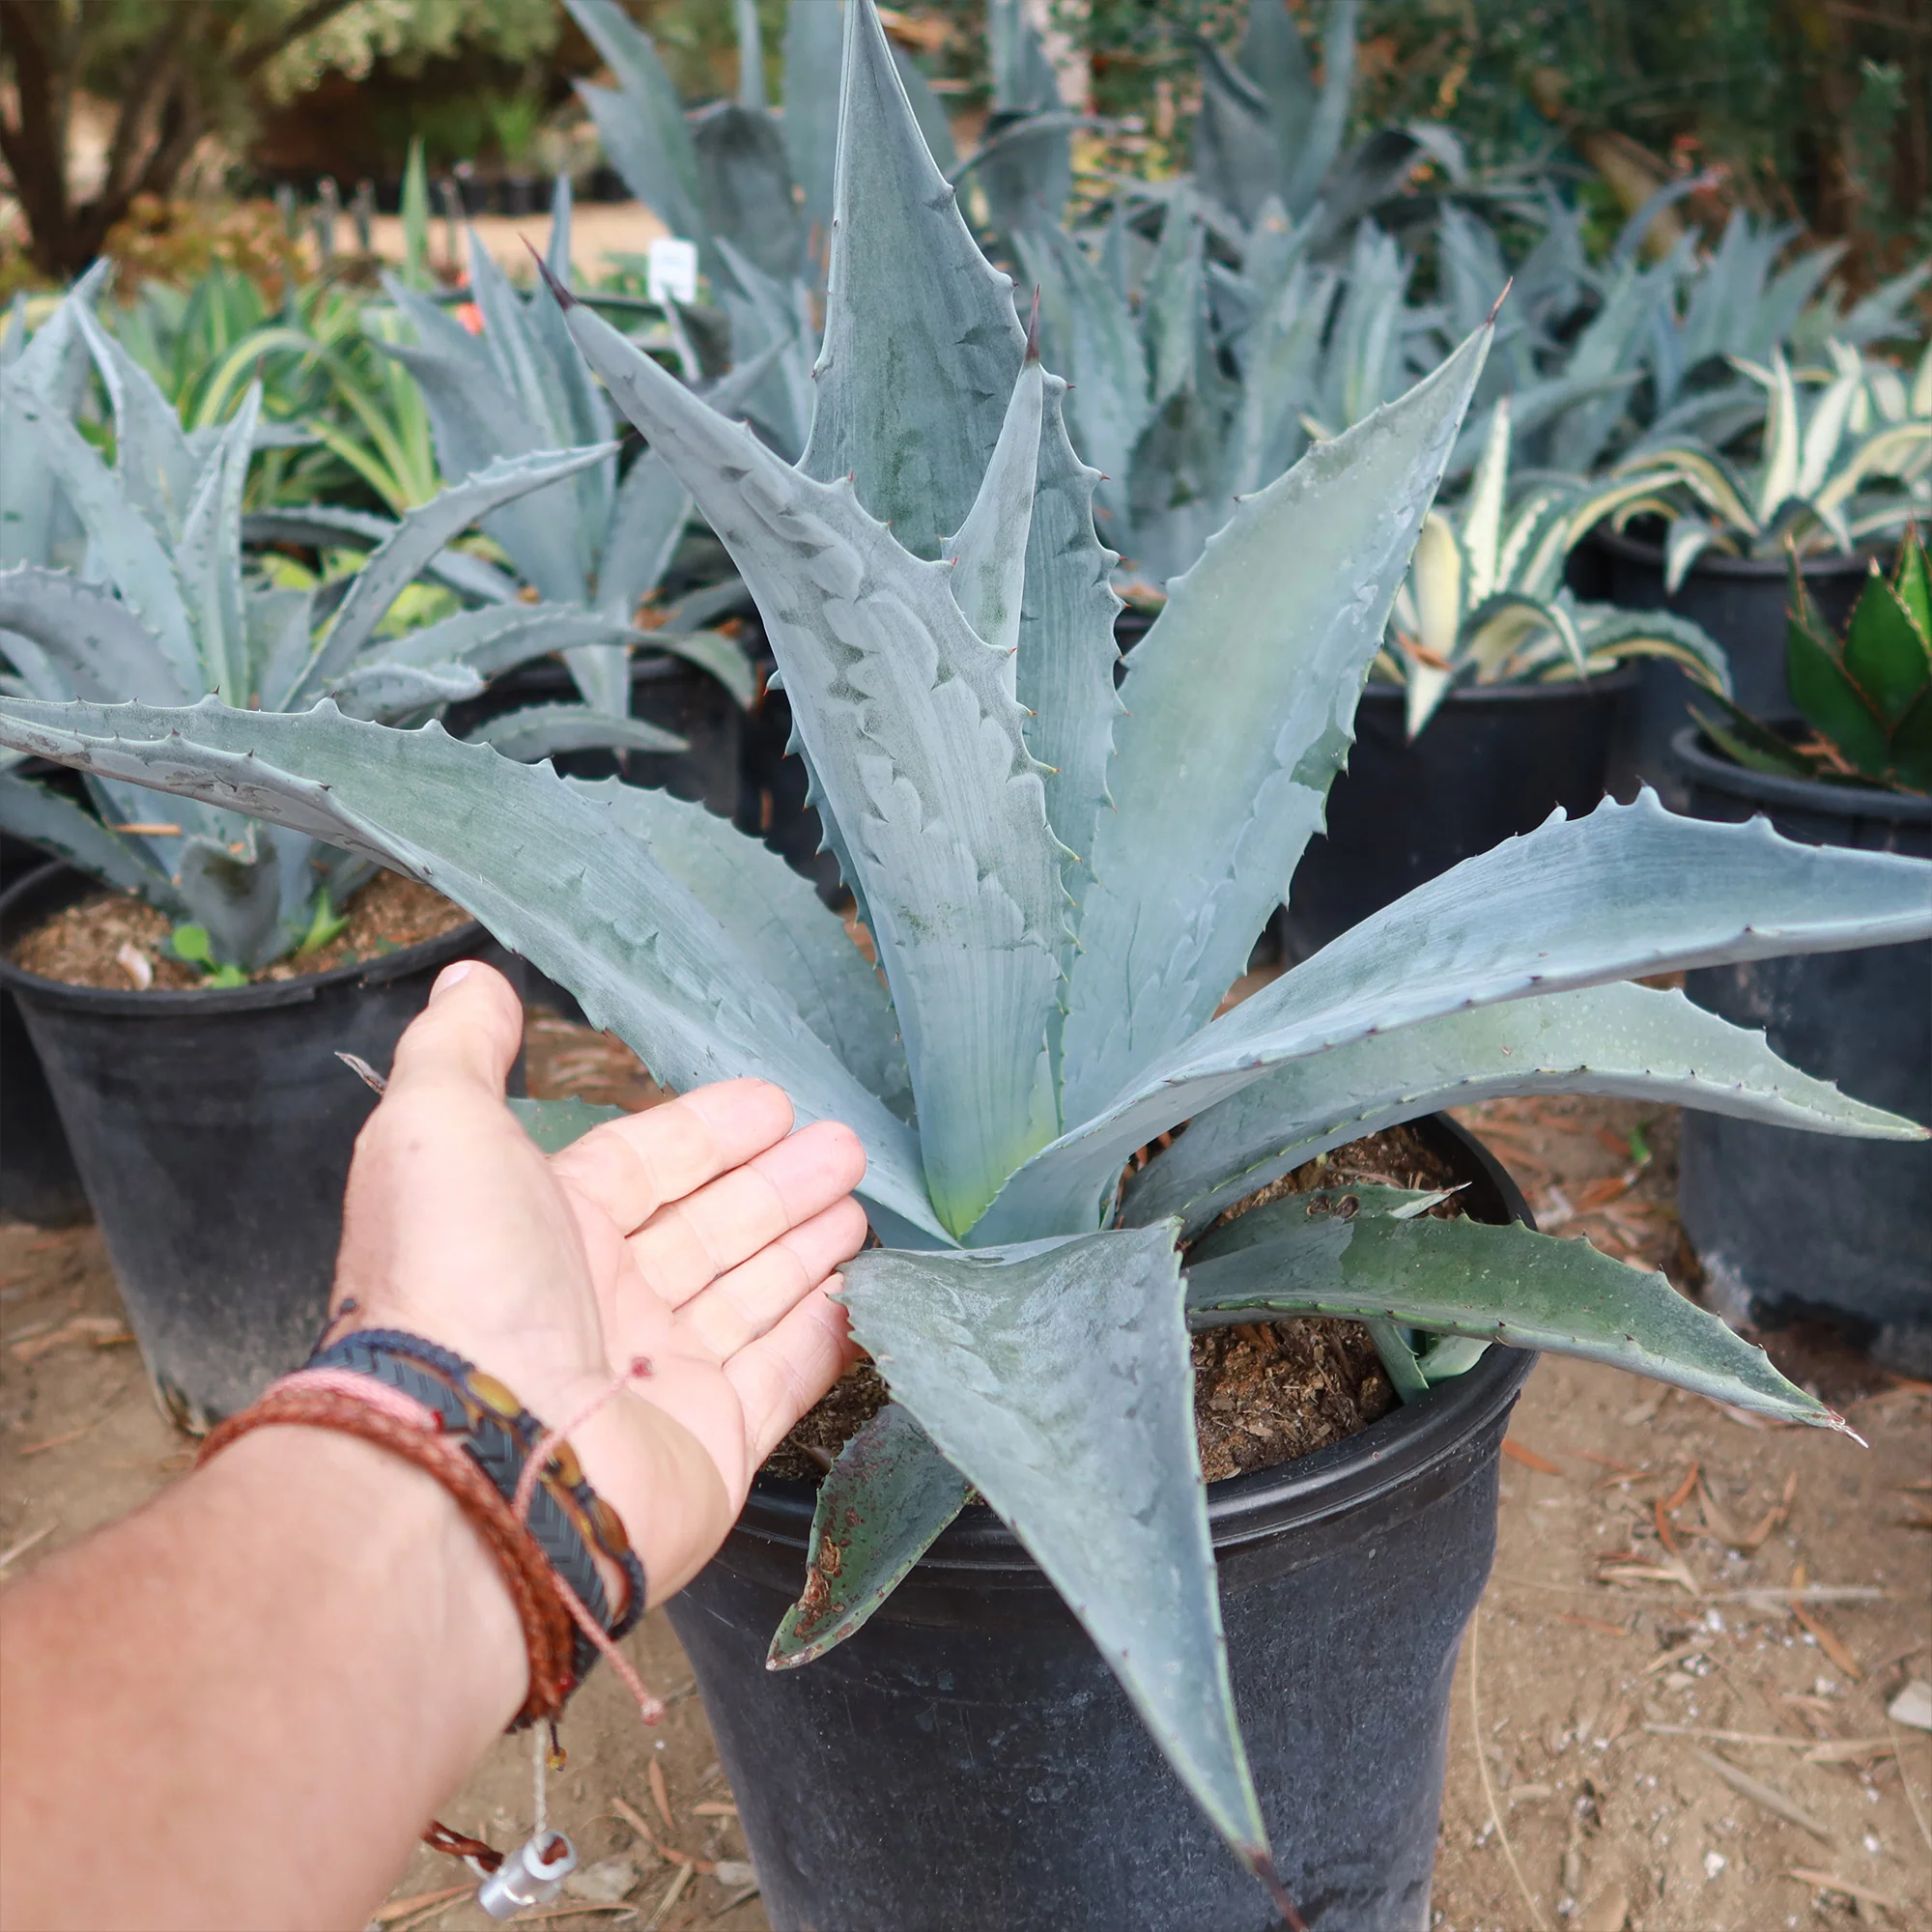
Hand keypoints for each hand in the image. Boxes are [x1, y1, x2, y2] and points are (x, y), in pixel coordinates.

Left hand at [330, 960, 866, 1601]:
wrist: (478, 1454)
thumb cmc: (457, 1276)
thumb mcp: (437, 1127)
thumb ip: (459, 1048)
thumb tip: (470, 975)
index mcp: (541, 1227)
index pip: (643, 1165)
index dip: (708, 1132)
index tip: (777, 1102)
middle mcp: (598, 1301)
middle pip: (707, 1228)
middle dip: (776, 1183)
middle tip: (848, 1147)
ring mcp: (657, 1376)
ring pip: (749, 1296)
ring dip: (805, 1248)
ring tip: (864, 1206)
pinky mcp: (714, 1441)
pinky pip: (783, 1374)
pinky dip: (824, 1333)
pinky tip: (864, 1290)